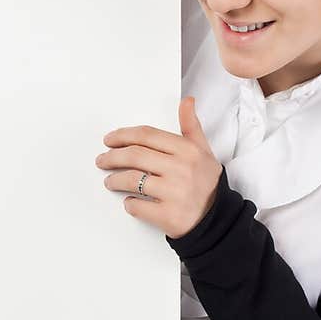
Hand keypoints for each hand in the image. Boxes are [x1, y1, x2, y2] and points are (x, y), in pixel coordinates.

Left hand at [94, 97, 222, 239]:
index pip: (146, 135)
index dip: (123, 135)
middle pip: (135, 155)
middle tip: (103, 160)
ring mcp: (174, 193)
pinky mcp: (168, 215)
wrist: (217, 218)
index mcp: (187, 150)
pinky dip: (129, 204)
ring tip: (110, 181)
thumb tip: (186, 101)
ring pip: (132, 180)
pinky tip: (129, 201)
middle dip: (112, 157)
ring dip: (115, 180)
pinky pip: (138, 206)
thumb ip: (191, 126)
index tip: (110, 140)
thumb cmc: (207, 183)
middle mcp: (181, 169)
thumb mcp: (203, 151)